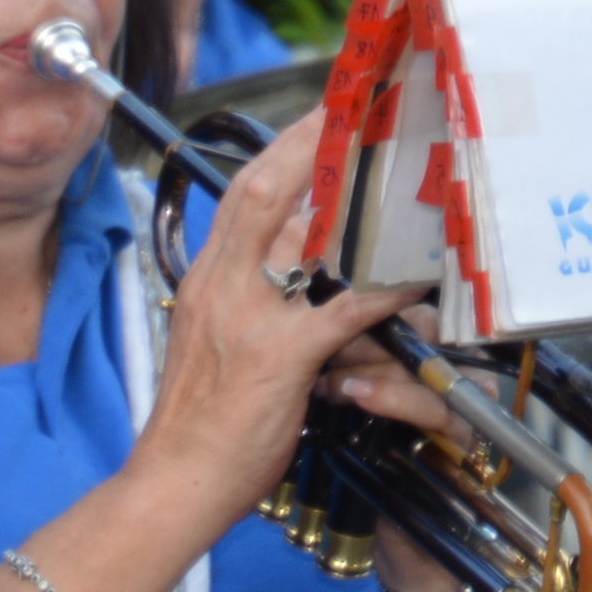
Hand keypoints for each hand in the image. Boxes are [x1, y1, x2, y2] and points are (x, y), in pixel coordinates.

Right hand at [146, 121, 427, 536]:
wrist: (174, 482)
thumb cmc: (198, 426)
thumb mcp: (215, 347)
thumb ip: (251, 307)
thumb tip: (303, 284)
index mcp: (205, 281)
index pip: (241, 194)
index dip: (281, 149)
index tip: (316, 116)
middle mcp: (221, 287)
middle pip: (266, 191)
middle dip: (311, 143)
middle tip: (355, 109)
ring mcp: (249, 319)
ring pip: (307, 241)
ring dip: (361, 208)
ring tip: (405, 179)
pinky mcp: (280, 358)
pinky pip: (344, 312)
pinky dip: (385, 292)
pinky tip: (417, 278)